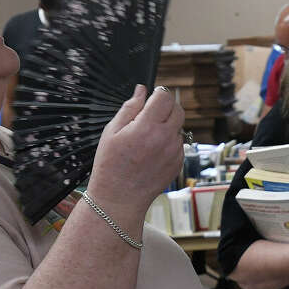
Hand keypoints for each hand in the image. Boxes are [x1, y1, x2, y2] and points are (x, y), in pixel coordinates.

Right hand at [88, 84, 184, 203]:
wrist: (119, 198)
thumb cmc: (110, 165)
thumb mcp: (112, 132)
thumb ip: (129, 108)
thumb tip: (141, 90)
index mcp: (147, 127)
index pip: (165, 97)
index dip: (158, 94)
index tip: (151, 98)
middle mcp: (165, 138)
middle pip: (178, 110)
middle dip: (166, 108)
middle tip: (150, 116)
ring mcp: (174, 152)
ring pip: (178, 128)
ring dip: (167, 127)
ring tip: (146, 140)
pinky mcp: (178, 163)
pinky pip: (178, 144)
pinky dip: (169, 143)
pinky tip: (151, 153)